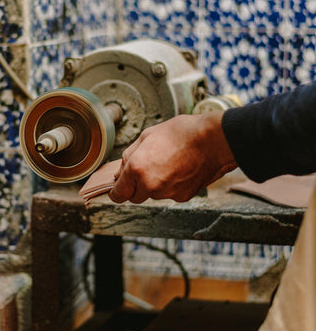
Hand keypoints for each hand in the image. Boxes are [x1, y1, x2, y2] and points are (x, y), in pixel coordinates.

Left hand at [109, 112, 237, 203]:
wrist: (213, 140)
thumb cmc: (182, 133)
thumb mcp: (148, 135)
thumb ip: (129, 155)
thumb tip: (120, 171)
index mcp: (137, 168)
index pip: (118, 194)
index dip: (117, 191)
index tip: (118, 189)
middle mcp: (150, 185)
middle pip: (135, 197)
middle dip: (137, 186)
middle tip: (148, 168)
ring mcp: (167, 193)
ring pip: (154, 195)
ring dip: (156, 185)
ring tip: (169, 163)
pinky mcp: (182, 197)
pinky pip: (170, 194)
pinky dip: (172, 186)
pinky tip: (180, 169)